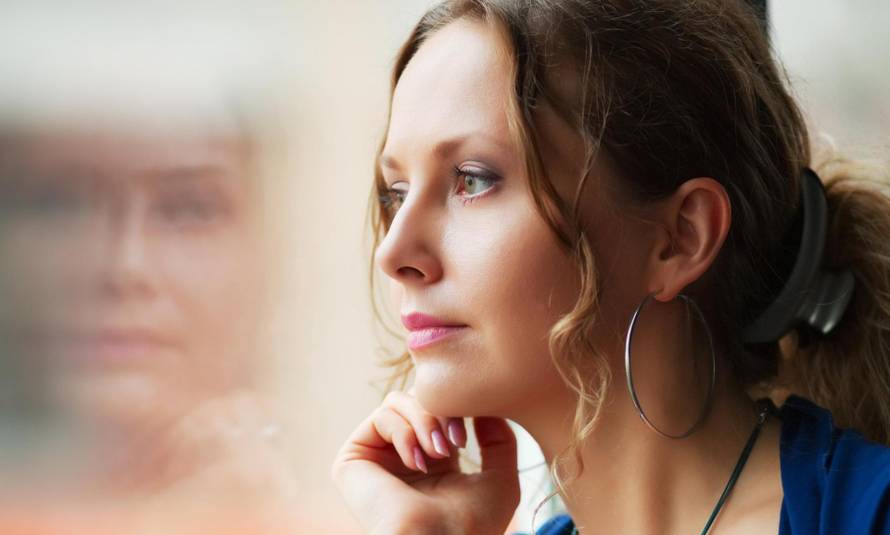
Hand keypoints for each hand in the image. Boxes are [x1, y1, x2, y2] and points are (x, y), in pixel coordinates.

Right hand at [331, 390, 519, 534]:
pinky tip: (417, 464)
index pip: (440, 407)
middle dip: (443, 411)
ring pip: (399, 401)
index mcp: (434, 459)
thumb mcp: (500, 479)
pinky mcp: (353, 458)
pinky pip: (381, 416)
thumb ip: (500, 440)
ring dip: (425, 421)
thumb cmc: (472, 524)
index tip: (475, 426)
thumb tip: (483, 407)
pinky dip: (404, 433)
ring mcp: (377, 455)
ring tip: (439, 453)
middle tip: (456, 441)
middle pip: (419, 398)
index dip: (459, 408)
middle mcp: (403, 453)